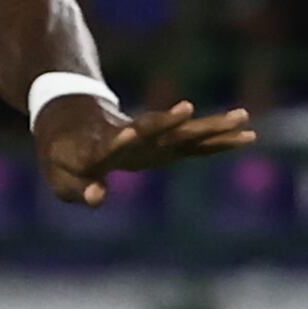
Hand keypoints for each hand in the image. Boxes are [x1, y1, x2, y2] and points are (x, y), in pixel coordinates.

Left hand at [36, 91, 253, 208]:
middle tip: (190, 110)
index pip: (110, 144)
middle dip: (171, 121)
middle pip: (153, 128)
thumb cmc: (63, 156)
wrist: (73, 119)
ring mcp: (150, 137)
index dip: (118, 141)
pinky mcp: (165, 141)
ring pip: (183, 131)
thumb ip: (76, 189)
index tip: (129, 133)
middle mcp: (128, 136)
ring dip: (210, 126)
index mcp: (98, 147)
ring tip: (242, 116)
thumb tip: (98, 198)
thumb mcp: (60, 178)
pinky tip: (247, 136)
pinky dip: (218, 140)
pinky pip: (195, 142)